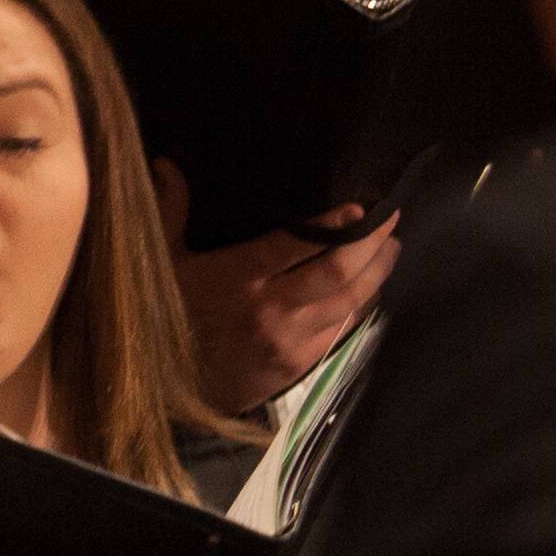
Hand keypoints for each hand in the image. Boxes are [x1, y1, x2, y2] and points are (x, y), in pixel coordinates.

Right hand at [174, 202, 395, 414]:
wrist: (176, 391)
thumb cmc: (171, 317)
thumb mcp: (164, 263)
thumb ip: (171, 212)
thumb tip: (165, 163)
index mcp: (235, 278)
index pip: (293, 244)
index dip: (331, 225)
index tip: (357, 207)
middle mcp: (269, 308)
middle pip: (337, 270)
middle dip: (370, 242)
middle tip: (391, 218)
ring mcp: (291, 338)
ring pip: (350, 299)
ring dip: (377, 271)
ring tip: (391, 247)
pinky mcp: (303, 362)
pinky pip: (344, 326)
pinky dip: (362, 303)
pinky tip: (371, 286)